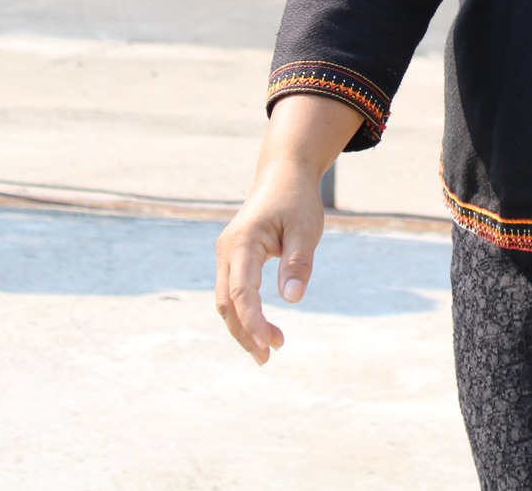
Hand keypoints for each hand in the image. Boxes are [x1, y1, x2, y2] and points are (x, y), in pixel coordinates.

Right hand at [215, 159, 327, 365]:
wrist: (284, 174)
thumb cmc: (297, 200)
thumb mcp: (305, 229)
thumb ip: (298, 263)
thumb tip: (293, 300)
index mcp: (243, 242)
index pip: (242, 292)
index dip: (254, 322)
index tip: (273, 343)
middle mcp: (227, 250)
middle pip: (227, 302)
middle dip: (244, 333)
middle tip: (268, 358)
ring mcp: (227, 254)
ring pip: (226, 300)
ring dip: (242, 327)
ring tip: (266, 352)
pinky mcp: (233, 257)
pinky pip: (233, 291)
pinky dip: (243, 313)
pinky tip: (260, 329)